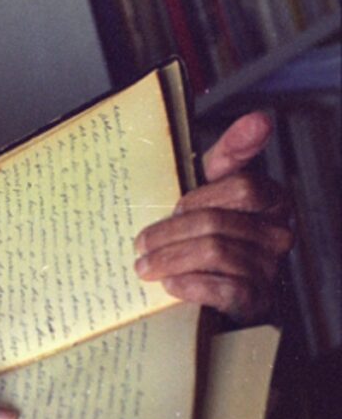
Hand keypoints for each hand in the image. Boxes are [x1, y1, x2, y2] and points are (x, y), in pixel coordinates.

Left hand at [134, 112, 292, 323]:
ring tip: (145, 266)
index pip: (242, 187)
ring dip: (170, 260)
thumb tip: (260, 119)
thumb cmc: (207, 221)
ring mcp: (270, 267)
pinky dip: (191, 285)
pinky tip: (171, 283)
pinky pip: (225, 290)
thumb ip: (232, 150)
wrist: (209, 276)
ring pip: (216, 254)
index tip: (173, 206)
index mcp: (272, 199)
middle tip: (140, 243)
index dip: (199, 198)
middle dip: (170, 233)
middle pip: (219, 223)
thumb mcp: (212, 183)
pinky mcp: (257, 299)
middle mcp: (278, 233)